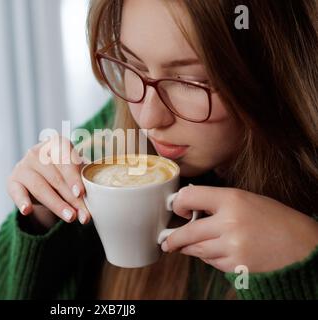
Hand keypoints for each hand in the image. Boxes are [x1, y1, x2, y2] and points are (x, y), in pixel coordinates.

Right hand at [7, 135, 90, 227]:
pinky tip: (27, 211)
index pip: (66, 158)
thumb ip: (86, 177)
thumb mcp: (75, 171)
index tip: (81, 193)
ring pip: (41, 188)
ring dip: (57, 204)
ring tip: (70, 217)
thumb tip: (104, 190)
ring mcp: (23, 166)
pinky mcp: (12, 181)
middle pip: (57, 177)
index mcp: (56, 144)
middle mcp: (37, 152)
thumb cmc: (64, 173)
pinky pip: (17, 192)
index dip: (73, 176)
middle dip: (72, 199)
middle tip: (84, 215)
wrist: (40, 179)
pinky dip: (22, 201)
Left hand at [162, 185, 317, 272]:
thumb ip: (218, 202)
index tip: (178, 209)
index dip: (179, 203)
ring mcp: (232, 246)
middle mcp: (229, 222)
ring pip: (196, 250)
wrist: (303, 246)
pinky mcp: (235, 265)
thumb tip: (190, 207)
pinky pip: (211, 262)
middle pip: (187, 232)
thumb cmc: (275, 220)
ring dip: (188, 249)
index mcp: (232, 199)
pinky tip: (215, 252)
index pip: (190, 196)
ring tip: (184, 247)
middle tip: (167, 241)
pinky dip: (208, 258)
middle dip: (173, 238)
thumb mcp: (247, 200)